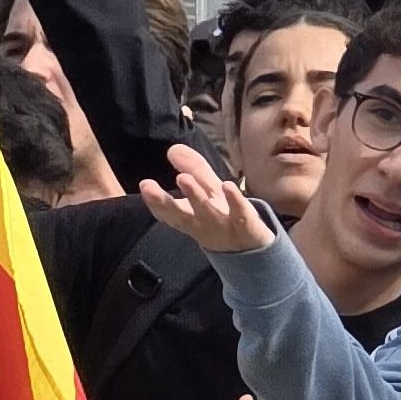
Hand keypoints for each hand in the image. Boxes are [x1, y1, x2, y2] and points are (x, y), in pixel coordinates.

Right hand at [136, 143, 271, 255]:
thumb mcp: (209, 190)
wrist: (256, 250)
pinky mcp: (247, 227)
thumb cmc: (225, 217)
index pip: (169, 212)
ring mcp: (224, 228)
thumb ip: (193, 168)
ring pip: (207, 213)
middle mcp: (203, 225)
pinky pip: (241, 215)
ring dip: (194, 197)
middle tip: (149, 187)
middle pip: (182, 216)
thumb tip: (172, 148)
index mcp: (191, 218)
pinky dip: (234, 202)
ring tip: (183, 178)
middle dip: (165, 203)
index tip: (144, 185)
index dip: (155, 201)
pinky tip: (228, 186)